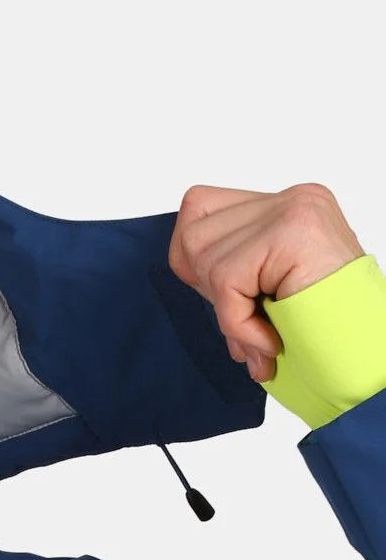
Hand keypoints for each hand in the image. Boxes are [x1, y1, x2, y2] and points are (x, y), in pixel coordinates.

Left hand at [168, 182, 365, 382]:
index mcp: (286, 207)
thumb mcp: (265, 295)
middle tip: (245, 323)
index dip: (196, 263)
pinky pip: (225, 281)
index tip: (226, 303)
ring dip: (225, 309)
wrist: (371, 360)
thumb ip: (229, 280)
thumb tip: (191, 277)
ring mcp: (294, 211)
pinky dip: (237, 323)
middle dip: (206, 287)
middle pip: (193, 228)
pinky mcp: (292, 233)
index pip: (199, 210)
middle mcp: (292, 199)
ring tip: (262, 334)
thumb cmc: (325, 332)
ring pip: (204, 255)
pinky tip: (270, 341)